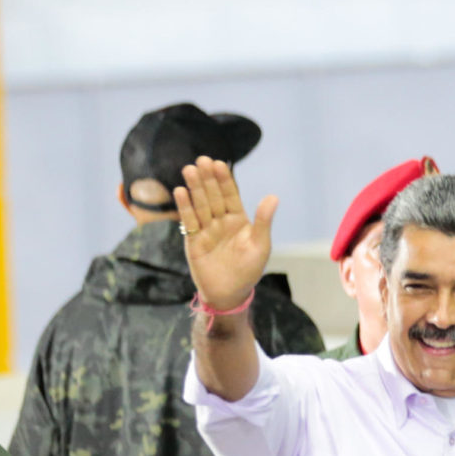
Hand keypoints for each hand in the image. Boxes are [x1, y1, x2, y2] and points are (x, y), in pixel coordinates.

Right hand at [174, 157, 277, 310]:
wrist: (230, 294)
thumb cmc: (249, 271)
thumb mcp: (260, 246)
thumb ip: (263, 221)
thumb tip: (274, 197)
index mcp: (238, 219)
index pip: (230, 195)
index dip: (224, 180)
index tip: (218, 164)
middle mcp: (220, 221)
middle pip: (213, 196)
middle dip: (207, 179)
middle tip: (201, 161)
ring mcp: (206, 229)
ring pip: (200, 205)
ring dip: (195, 188)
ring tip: (189, 170)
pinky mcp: (193, 240)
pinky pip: (189, 221)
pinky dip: (184, 207)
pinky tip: (180, 191)